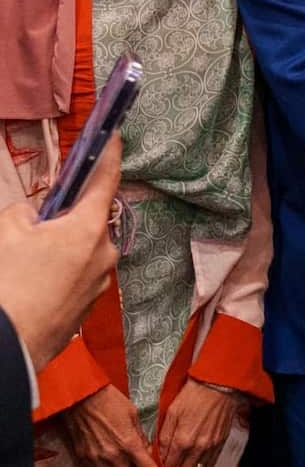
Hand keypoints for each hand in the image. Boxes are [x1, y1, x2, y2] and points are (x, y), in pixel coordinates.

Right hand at [0, 135, 119, 367]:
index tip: (115, 135)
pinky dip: (59, 274)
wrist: (5, 348)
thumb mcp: (8, 230)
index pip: (106, 179)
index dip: (109, 154)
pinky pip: (76, 277)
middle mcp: (104, 252)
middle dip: (67, 218)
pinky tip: (33, 286)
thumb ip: (27, 212)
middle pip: (89, 220)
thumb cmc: (8, 282)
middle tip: (37, 224)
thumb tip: (38, 217)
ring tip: (27, 263)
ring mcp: (99, 283)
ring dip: (61, 249)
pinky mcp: (88, 308)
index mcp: (90, 227)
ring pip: (82, 251)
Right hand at [61, 383, 158, 466]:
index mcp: (129, 444)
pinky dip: (104, 466)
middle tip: (136, 459)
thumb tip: (146, 451)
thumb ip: (141, 437)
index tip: (154, 466)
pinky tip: (107, 458)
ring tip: (122, 457)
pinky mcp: (82, 459)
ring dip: (120, 466)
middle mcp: (113, 456)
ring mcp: (96, 460)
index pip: (146, 466)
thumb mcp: (133, 415)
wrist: (83, 397)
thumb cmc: (110, 402)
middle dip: (135, 466)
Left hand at [157, 380, 242, 466]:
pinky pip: (211, 462)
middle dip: (175, 466)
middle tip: (171, 461)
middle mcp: (197, 447)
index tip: (159, 463)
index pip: (168, 465)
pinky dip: (202, 464)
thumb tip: (157, 453)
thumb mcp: (172, 412)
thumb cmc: (194, 394)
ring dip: (188, 465)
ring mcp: (211, 446)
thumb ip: (163, 436)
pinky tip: (196, 460)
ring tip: (182, 460)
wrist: (218, 383)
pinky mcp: (221, 441)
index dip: (162, 465)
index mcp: (182, 440)